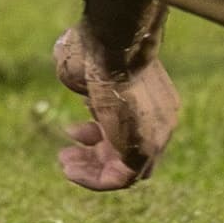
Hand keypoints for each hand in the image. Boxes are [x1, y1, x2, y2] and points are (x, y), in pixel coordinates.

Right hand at [51, 21, 180, 193]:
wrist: (117, 43)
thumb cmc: (97, 47)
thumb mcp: (87, 67)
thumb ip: (84, 83)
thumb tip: (75, 81)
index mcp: (150, 101)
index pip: (128, 129)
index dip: (96, 132)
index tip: (72, 129)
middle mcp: (158, 122)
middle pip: (127, 150)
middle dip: (93, 154)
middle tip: (65, 153)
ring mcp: (155, 137)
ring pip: (125, 169)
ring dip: (92, 171)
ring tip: (65, 165)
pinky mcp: (145, 150)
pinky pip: (122, 179)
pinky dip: (96, 179)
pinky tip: (72, 171)